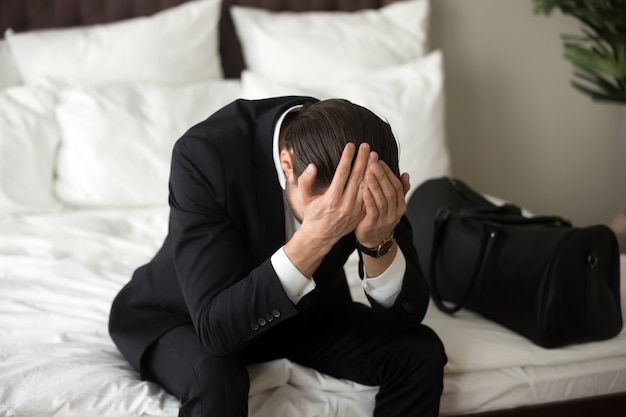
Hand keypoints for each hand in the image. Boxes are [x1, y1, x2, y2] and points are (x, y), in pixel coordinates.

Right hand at [283, 142, 372, 277]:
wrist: (321, 235)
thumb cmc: (312, 214)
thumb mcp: (304, 198)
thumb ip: (305, 181)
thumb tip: (312, 166)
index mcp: (331, 199)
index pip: (342, 173)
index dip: (347, 158)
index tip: (350, 145)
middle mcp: (345, 204)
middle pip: (356, 177)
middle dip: (362, 159)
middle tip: (366, 145)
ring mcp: (354, 210)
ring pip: (365, 185)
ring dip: (371, 169)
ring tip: (374, 155)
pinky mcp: (360, 213)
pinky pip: (369, 195)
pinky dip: (374, 183)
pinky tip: (377, 172)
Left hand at [355, 152, 409, 247]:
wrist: (374, 241)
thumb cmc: (381, 218)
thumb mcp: (392, 205)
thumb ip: (399, 191)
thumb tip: (406, 174)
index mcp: (400, 206)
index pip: (397, 186)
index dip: (389, 173)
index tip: (379, 161)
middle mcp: (395, 213)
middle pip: (390, 191)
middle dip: (382, 176)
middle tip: (373, 162)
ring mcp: (385, 220)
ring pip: (382, 200)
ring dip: (375, 185)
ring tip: (368, 172)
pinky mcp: (373, 225)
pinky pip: (373, 211)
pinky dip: (369, 200)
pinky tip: (364, 191)